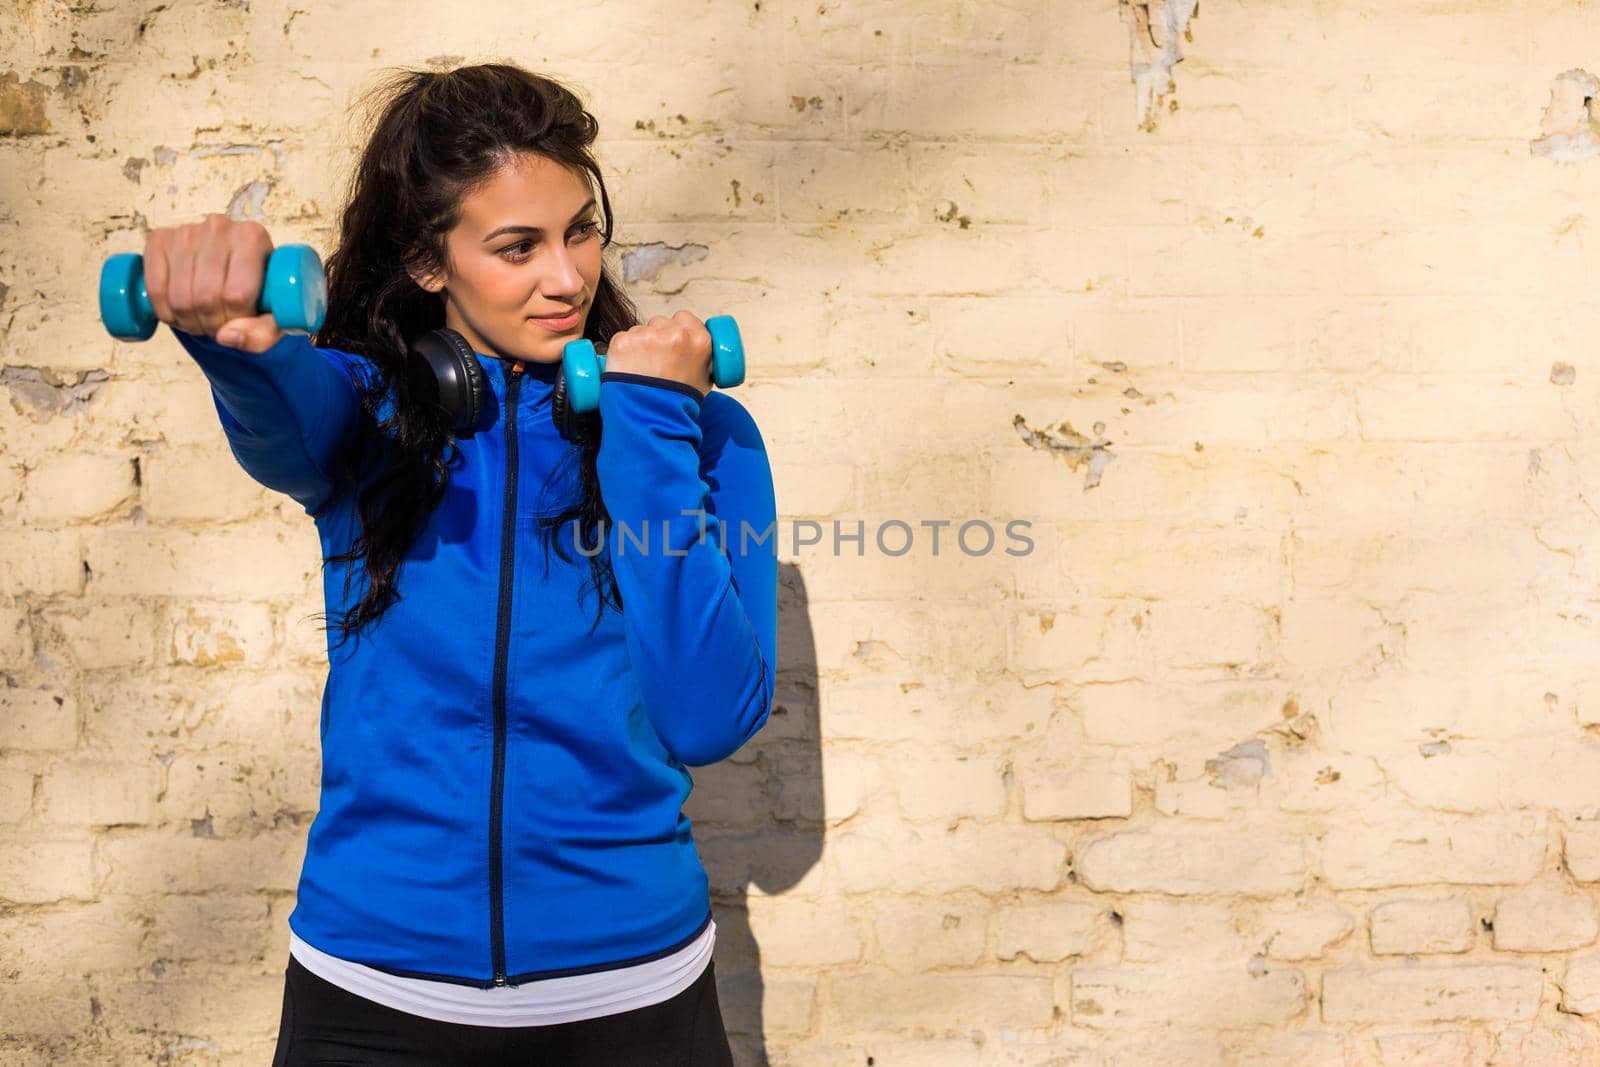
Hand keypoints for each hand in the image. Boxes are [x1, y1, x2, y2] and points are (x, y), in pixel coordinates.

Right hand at [142, 213, 285, 352]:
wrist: (233, 268)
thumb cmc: (260, 292)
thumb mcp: (276, 317)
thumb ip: (262, 333)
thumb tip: (226, 336)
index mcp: (253, 237)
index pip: (236, 295)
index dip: (235, 320)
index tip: (239, 323)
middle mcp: (218, 227)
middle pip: (205, 298)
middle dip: (211, 324)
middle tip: (218, 326)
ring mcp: (185, 231)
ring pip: (179, 298)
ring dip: (188, 322)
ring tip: (201, 320)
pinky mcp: (159, 239)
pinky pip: (154, 288)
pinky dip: (164, 312)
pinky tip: (178, 313)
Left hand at [600, 312, 714, 396]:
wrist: (652, 421)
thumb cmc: (679, 406)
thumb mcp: (705, 380)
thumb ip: (702, 359)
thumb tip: (696, 351)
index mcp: (698, 340)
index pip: (684, 318)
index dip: (677, 328)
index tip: (671, 340)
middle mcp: (674, 334)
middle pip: (660, 322)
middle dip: (657, 336)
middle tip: (655, 360)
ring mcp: (647, 337)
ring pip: (640, 330)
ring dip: (639, 344)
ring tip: (640, 370)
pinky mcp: (623, 342)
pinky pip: (622, 338)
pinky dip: (623, 351)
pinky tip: (627, 368)